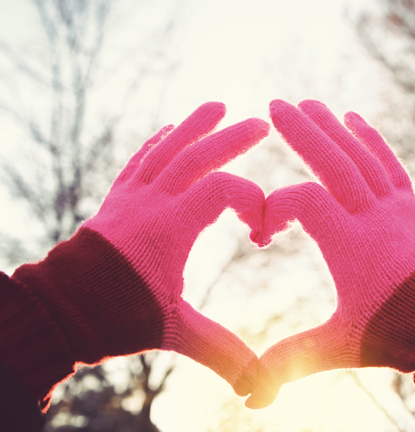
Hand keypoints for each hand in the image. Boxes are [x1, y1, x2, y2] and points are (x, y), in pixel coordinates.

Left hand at [12, 102, 268, 395]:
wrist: (61, 310)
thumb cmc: (117, 318)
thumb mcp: (176, 331)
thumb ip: (223, 351)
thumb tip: (262, 386)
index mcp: (170, 228)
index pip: (221, 189)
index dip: (252, 200)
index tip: (262, 232)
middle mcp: (151, 203)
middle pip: (196, 156)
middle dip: (232, 139)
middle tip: (260, 123)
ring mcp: (130, 197)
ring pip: (166, 149)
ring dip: (194, 126)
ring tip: (217, 106)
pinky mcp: (116, 200)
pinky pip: (138, 160)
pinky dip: (157, 142)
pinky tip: (170, 129)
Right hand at [246, 100, 414, 407]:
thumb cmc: (399, 336)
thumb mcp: (341, 345)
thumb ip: (293, 356)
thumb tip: (251, 388)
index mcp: (354, 247)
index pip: (306, 202)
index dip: (275, 207)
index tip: (262, 234)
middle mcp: (376, 220)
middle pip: (336, 163)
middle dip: (304, 133)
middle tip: (277, 104)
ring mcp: (397, 211)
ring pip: (362, 159)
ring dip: (334, 130)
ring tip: (311, 104)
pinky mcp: (412, 211)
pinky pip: (391, 167)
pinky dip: (374, 141)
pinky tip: (357, 121)